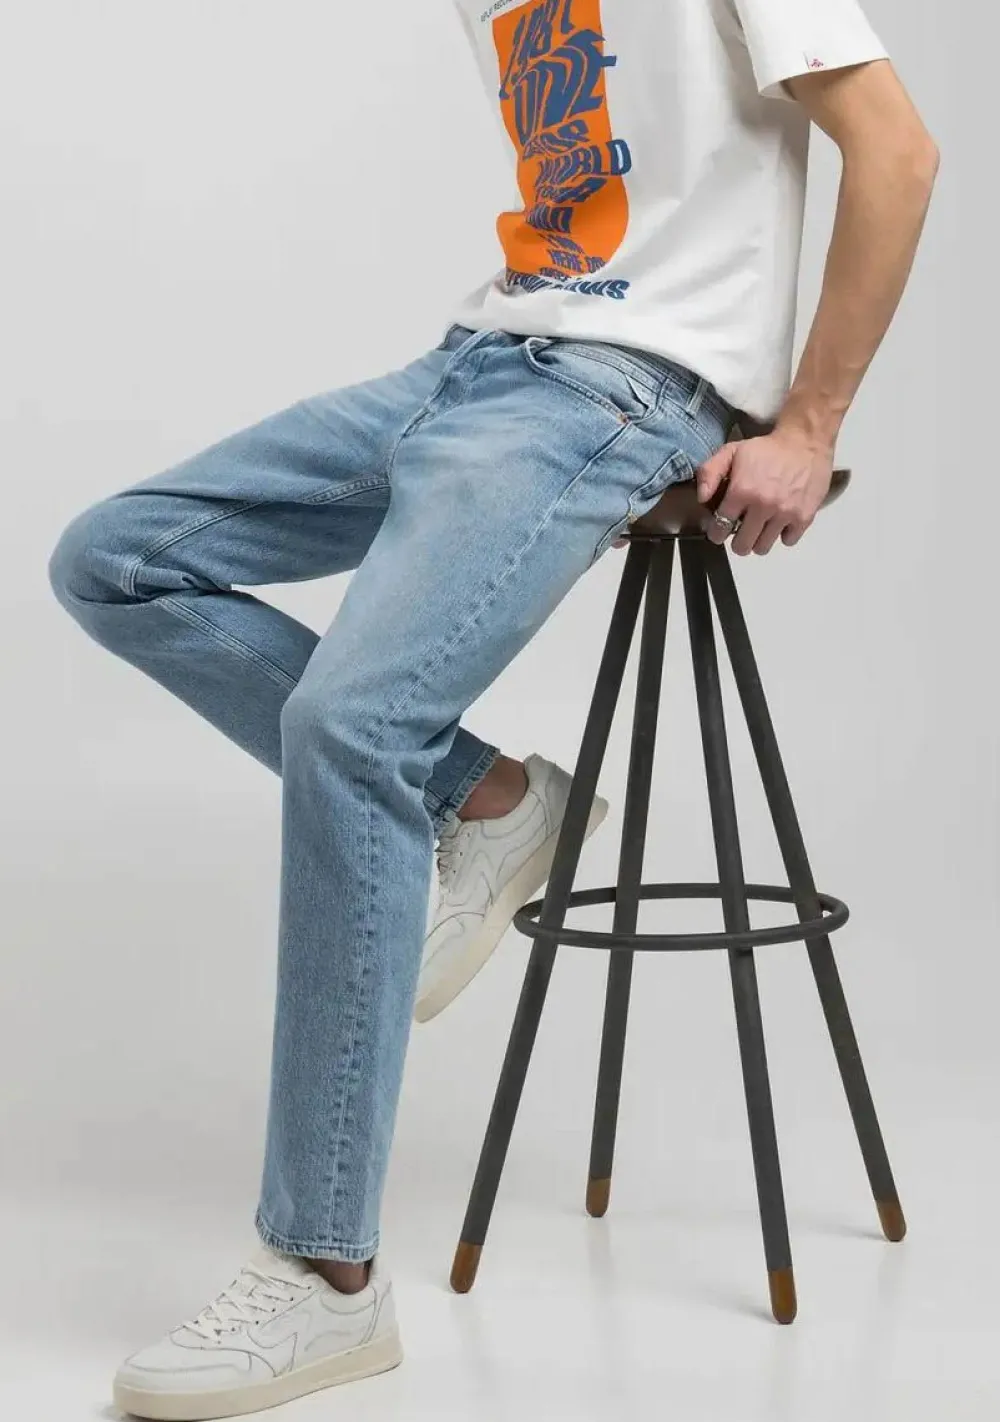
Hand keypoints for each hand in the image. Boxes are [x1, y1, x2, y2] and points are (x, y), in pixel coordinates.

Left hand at [696, 429, 834, 554]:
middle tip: (740, 530)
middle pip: (742, 546)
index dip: (716, 532)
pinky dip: (783, 535)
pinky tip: (780, 522)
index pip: (720, 527)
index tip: (719, 529)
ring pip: (763, 548)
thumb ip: (710, 472)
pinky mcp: (804, 517)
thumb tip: (702, 498)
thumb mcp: (732, 451)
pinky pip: (788, 541)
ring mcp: (785, 514)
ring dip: (759, 540)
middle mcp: (763, 506)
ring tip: (760, 527)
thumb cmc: (766, 449)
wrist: (805, 442)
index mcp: (742, 491)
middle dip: (737, 541)